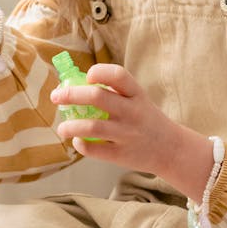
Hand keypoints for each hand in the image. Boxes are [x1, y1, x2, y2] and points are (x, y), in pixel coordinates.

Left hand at [52, 63, 208, 191]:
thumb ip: (114, 92)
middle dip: (71, 95)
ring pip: (92, 126)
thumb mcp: (138, 100)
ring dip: (70, 126)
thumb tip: (75, 85)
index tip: (87, 76)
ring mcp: (127, 134)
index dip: (99, 72)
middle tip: (55, 96)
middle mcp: (133, 112)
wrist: (171, 149)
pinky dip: (81, 145)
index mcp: (136, 94)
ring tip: (62, 128)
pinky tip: (77, 141)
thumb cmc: (145, 119)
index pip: (118, 75)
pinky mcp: (122, 155)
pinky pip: (95, 149)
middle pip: (97, 97)